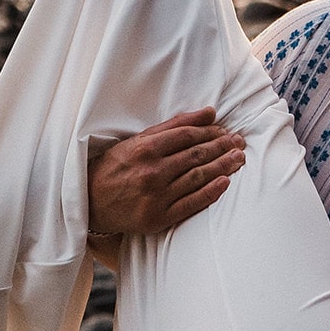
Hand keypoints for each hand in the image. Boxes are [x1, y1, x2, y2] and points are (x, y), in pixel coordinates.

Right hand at [88, 108, 245, 234]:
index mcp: (144, 149)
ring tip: (239, 158)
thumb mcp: (136, 141)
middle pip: (196, 155)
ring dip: (223, 166)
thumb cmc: (113, 168)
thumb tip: (208, 113)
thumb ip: (172, 126)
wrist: (89, 204)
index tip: (224, 130)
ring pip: (198, 177)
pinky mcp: (158, 217)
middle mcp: (151, 171)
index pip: (187, 136)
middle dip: (222, 146)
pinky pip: (191, 203)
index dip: (210, 131)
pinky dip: (211, 192)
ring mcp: (156, 196)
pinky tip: (226, 182)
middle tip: (239, 142)